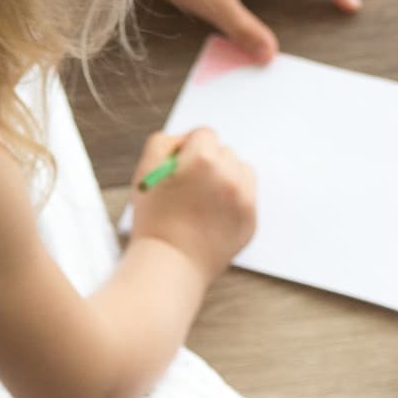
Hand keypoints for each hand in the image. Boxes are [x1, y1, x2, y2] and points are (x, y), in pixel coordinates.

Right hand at [127, 127, 255, 282]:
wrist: (170, 263)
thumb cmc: (154, 220)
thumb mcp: (146, 171)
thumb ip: (164, 143)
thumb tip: (186, 140)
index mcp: (203, 159)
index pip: (204, 134)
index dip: (189, 149)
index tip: (181, 166)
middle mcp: (228, 175)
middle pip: (224, 151)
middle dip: (209, 163)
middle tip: (190, 186)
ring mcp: (244, 198)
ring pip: (241, 170)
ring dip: (226, 177)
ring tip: (205, 199)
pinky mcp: (251, 219)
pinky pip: (248, 196)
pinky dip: (234, 201)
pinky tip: (214, 214)